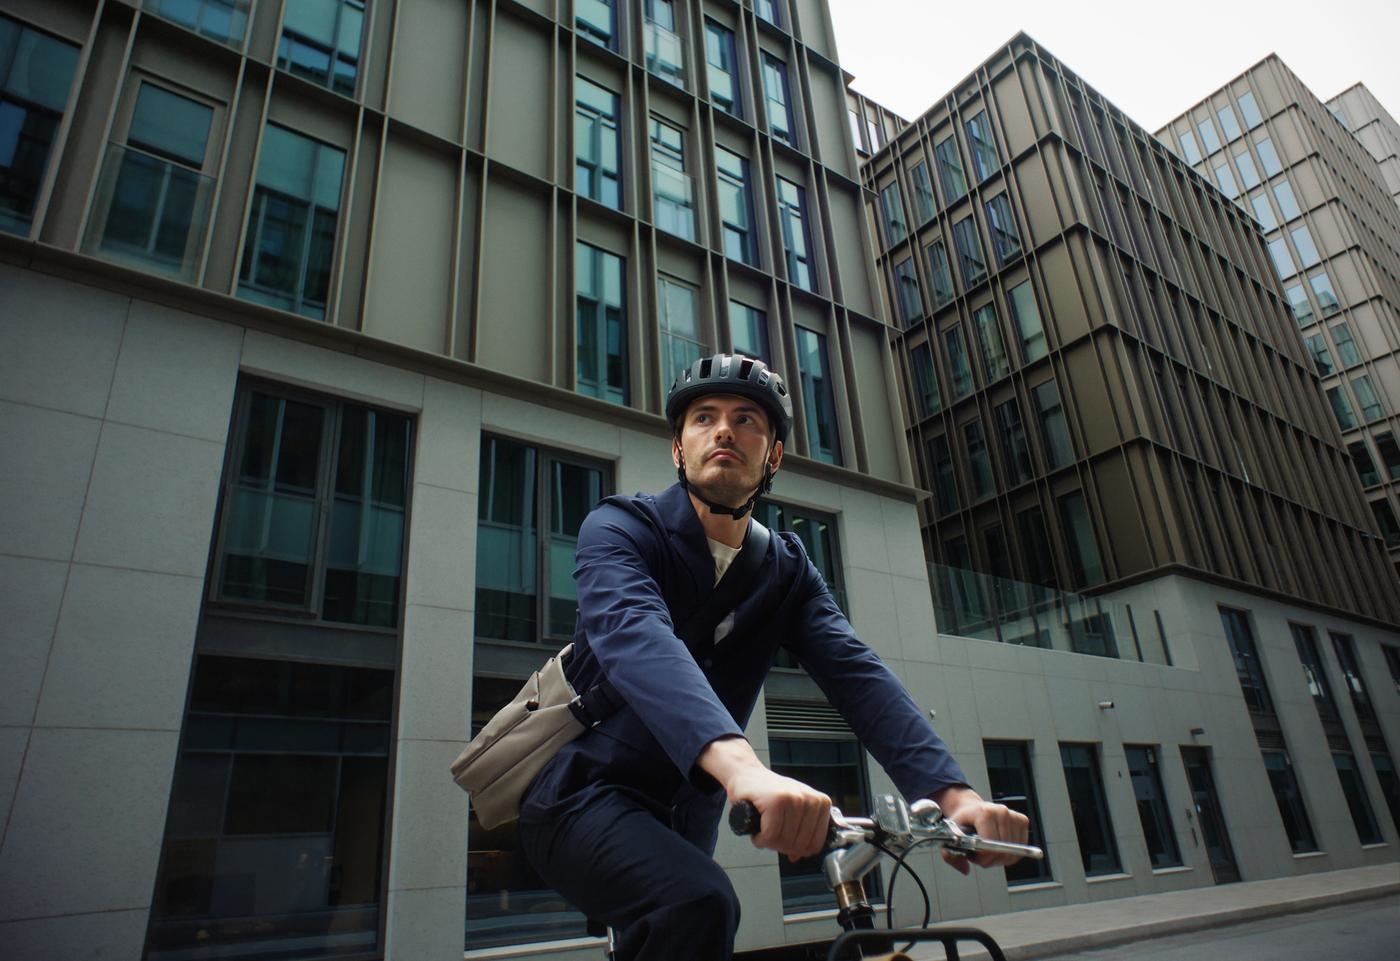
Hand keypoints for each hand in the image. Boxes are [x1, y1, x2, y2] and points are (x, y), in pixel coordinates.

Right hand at [698, 736, 830, 859]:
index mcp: (821, 803)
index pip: (815, 844)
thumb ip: (801, 833)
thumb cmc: (769, 792)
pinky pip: (770, 836)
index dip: (796, 849)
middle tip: (770, 834)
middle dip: (781, 846)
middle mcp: (810, 799)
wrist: (746, 773)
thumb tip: (799, 855)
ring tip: (763, 828)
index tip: (785, 840)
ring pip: (785, 841)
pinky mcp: (776, 802)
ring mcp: (794, 799)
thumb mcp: (793, 811)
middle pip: (799, 845)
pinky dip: (760, 839)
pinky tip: (757, 831)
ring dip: (769, 843)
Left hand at [932, 785, 1029, 874]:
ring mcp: (1014, 816)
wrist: (971, 808)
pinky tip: (998, 849)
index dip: (982, 858)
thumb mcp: (949, 834)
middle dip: (989, 860)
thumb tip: (965, 870)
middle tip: (979, 856)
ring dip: (999, 859)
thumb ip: (950, 855)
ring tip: (987, 852)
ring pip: (1013, 853)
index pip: (990, 845)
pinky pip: (1020, 850)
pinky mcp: (1022, 821)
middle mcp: (1001, 812)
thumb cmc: (962, 820)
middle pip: (1003, 851)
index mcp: (984, 813)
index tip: (973, 856)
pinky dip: (1009, 856)